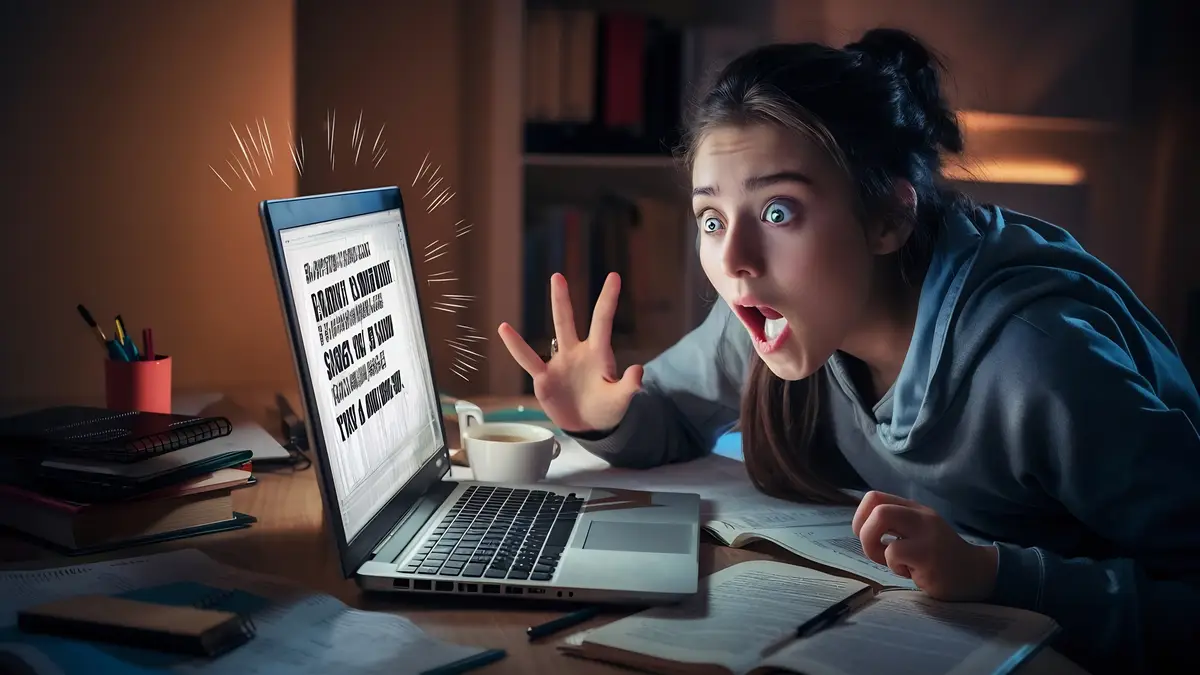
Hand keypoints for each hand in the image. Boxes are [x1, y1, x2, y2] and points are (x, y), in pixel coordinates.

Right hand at [498, 272, 642, 432]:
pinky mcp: (544, 377)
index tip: (613, 276)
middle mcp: (577, 352)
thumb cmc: (607, 409)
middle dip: (562, 299)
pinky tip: (504, 329)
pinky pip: (527, 359)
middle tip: (558, 276)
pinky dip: (516, 346)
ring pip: (552, 332)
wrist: (588, 426)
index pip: (602, 321)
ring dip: (548, 313)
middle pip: (568, 321)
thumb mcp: (620, 400)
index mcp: (598, 355)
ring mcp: (559, 363)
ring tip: (532, 299)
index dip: (607, 299)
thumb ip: (628, 386)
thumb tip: (639, 371)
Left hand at [852, 491, 997, 601]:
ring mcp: (925, 533)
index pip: (874, 497)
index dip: (860, 517)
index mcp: (913, 509)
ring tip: (893, 562)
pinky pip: (894, 552)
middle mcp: (920, 516)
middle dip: (863, 531)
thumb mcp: (917, 533)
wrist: (976, 574)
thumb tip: (861, 528)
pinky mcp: (928, 555)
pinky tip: (910, 572)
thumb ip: (894, 526)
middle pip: (876, 506)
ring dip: (874, 548)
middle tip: (875, 550)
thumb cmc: (939, 557)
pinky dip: (893, 566)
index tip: (866, 537)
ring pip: (880, 519)